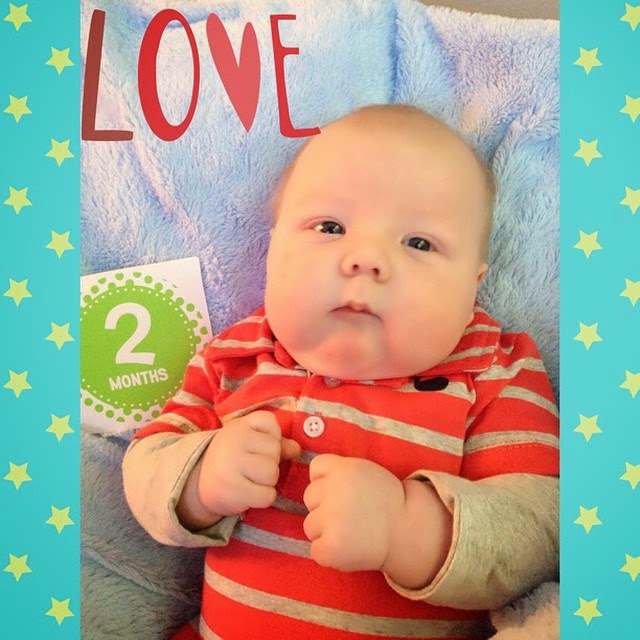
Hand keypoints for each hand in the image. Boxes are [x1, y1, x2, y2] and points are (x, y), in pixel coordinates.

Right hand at [177, 411, 300, 528]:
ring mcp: (232, 465)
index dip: (271, 435)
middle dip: (270, 462)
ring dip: (268, 482)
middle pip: (275, 451)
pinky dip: (263, 498)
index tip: (257, 445)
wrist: (199, 484)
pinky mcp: (234, 490)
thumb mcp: (249, 442)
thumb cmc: (231, 458)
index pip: (270, 421)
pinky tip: (249, 493)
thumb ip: (275, 441)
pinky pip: (267, 496)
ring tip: (252, 480)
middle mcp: (234, 441)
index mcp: (239, 426)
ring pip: (272, 473)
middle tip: (252, 467)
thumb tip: (297, 449)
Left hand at [302, 454, 405, 571]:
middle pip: (310, 497)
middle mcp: (334, 491)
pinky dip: (328, 553)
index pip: (316, 468)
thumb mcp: (365, 471)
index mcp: (344, 469)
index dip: (326, 480)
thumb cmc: (385, 501)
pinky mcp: (330, 547)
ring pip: (310, 525)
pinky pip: (315, 550)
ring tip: (350, 532)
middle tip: (349, 514)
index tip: (343, 491)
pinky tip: (348, 548)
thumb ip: (340, 471)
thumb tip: (314, 480)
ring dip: (325, 531)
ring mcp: (331, 520)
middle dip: (324, 506)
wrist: (407, 531)